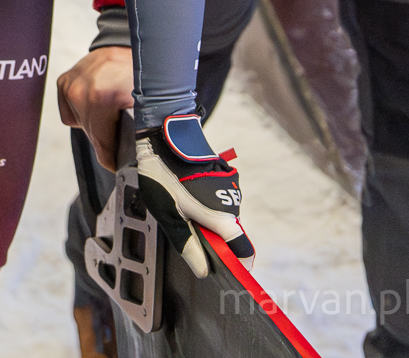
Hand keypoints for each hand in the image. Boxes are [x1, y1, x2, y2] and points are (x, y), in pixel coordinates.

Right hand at [57, 44, 133, 170]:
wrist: (131, 43)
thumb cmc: (143, 74)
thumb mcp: (149, 102)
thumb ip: (141, 131)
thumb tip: (140, 159)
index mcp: (103, 98)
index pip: (102, 145)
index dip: (112, 159)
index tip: (118, 163)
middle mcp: (81, 91)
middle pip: (91, 136)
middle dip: (106, 141)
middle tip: (120, 138)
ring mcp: (71, 85)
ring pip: (80, 124)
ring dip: (95, 124)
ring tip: (111, 114)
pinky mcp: (64, 81)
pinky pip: (70, 112)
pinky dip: (82, 112)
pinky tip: (96, 103)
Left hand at [135, 114, 251, 278]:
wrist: (165, 137)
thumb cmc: (164, 176)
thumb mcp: (169, 215)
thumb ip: (187, 244)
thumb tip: (203, 270)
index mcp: (222, 218)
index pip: (244, 251)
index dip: (237, 265)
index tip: (224, 270)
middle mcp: (232, 204)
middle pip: (231, 235)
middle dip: (214, 241)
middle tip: (188, 234)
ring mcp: (229, 189)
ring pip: (223, 217)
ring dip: (208, 220)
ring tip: (181, 208)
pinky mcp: (223, 178)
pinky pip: (218, 201)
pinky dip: (206, 205)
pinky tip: (185, 195)